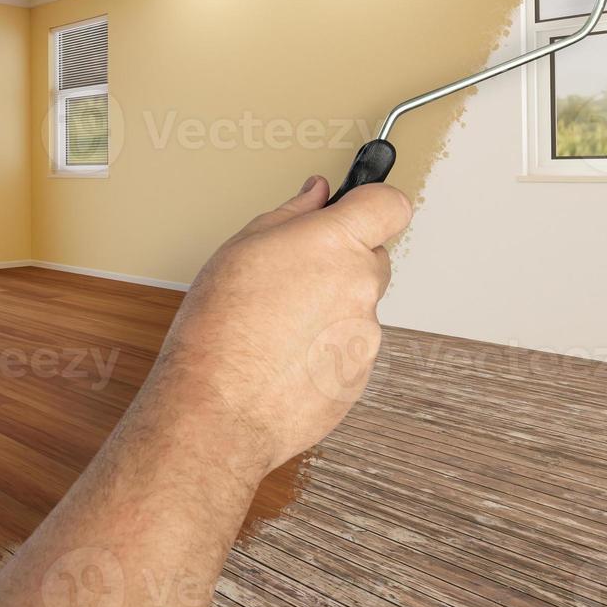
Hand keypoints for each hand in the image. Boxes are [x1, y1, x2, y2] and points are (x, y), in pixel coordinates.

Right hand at [144, 175, 411, 484]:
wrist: (218, 409)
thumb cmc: (218, 329)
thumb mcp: (239, 250)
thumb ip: (289, 216)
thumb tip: (317, 197)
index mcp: (335, 246)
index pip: (389, 205)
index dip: (374, 203)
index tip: (357, 207)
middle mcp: (361, 288)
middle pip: (371, 260)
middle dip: (338, 263)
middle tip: (289, 277)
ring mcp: (365, 337)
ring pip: (355, 309)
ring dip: (325, 311)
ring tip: (272, 327)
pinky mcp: (359, 378)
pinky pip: (346, 350)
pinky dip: (320, 350)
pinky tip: (279, 358)